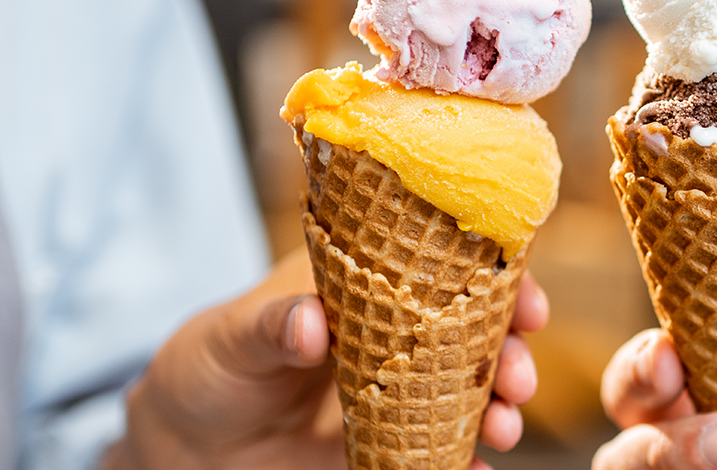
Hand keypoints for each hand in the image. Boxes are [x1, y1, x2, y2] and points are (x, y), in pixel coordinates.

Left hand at [102, 251, 548, 469]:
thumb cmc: (208, 367)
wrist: (189, 446)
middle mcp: (393, 332)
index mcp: (364, 282)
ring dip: (496, 407)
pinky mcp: (389, 442)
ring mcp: (396, 389)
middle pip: (472, 333)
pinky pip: (438, 450)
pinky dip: (463, 461)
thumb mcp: (230, 338)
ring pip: (467, 392)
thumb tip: (312, 323)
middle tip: (518, 382)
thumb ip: (271, 326)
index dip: (495, 280)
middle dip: (508, 354)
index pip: (443, 265)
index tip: (527, 305)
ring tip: (502, 428)